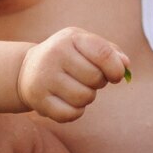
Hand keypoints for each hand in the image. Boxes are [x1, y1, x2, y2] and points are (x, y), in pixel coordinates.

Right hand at [16, 28, 130, 121]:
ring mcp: (44, 77)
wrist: (26, 70)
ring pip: (83, 98)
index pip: (103, 53)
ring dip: (87, 98)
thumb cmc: (66, 56)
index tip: (116, 76)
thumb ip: (109, 51)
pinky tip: (67, 102)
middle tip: (87, 80)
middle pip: (95, 78)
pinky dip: (75, 112)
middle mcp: (55, 54)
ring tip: (76, 89)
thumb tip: (125, 65)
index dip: (116, 69)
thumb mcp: (85, 44)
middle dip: (98, 83)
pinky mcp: (37, 99)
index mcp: (71, 38)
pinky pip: (70, 114)